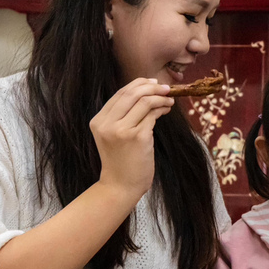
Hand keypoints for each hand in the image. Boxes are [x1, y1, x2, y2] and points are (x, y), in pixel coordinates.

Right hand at [90, 78, 173, 203]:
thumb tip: (145, 92)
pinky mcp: (137, 137)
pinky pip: (153, 115)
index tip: (152, 82)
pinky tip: (167, 110)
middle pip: (132, 93)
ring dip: (161, 97)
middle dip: (152, 87)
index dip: (138, 84)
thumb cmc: (121, 160)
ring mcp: (121, 130)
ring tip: (169, 100)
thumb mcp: (113, 135)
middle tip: (165, 88)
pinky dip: (162, 108)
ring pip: (145, 101)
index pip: (120, 93)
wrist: (120, 186)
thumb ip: (122, 116)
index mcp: (98, 121)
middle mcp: (106, 124)